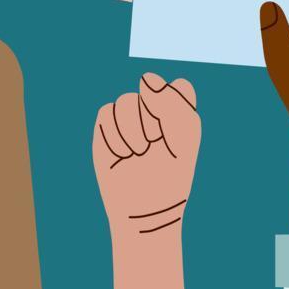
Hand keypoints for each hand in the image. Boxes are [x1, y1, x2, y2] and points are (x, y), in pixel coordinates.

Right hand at [91, 74, 199, 288]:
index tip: (175, 131)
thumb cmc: (170, 179)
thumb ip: (173, 104)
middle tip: (156, 146)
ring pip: (125, 101)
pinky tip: (123, 154)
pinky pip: (106, 114)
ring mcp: (128, 119)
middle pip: (149, 92)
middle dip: (152, 121)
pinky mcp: (106, 129)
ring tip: (138, 153)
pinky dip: (115, 135)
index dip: (175, 104)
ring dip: (132, 130)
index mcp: (180, 112)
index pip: (179, 88)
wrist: (146, 210)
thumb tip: (146, 78)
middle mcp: (153, 111)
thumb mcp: (183, 141)